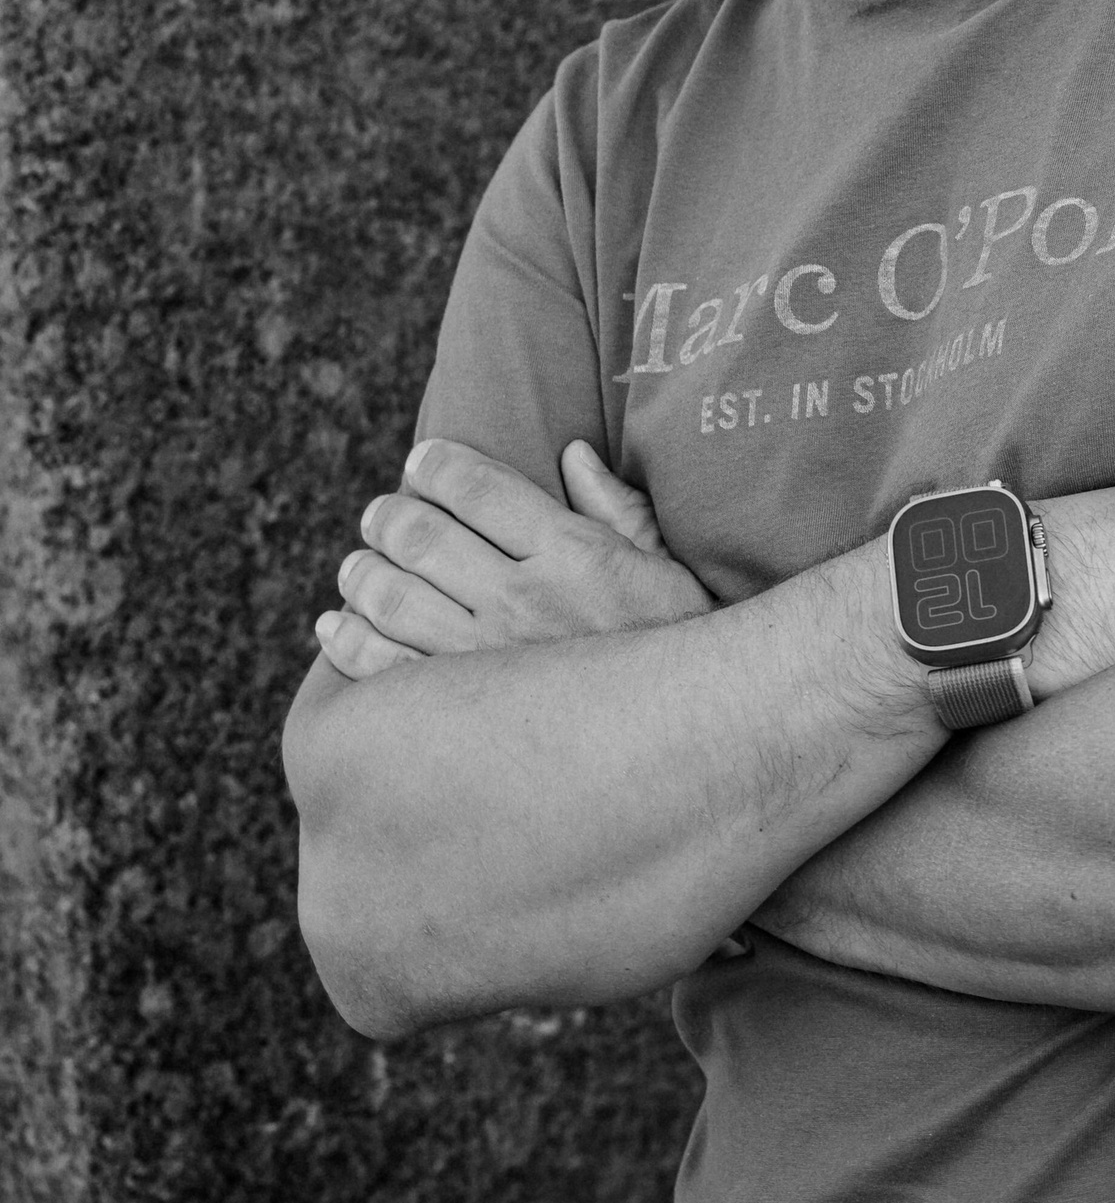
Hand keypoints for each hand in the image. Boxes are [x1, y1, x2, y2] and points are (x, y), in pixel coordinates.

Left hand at [316, 437, 713, 682]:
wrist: (693, 747)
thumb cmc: (682, 652)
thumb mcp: (666, 570)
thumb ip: (617, 510)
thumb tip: (573, 454)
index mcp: (570, 552)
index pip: (476, 486)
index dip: (435, 465)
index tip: (419, 462)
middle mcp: (522, 598)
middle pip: (422, 535)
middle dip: (387, 514)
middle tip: (377, 513)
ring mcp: (486, 660)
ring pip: (391, 596)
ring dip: (360, 571)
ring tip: (354, 564)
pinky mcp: (460, 720)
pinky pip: (380, 670)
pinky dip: (346, 641)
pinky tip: (334, 627)